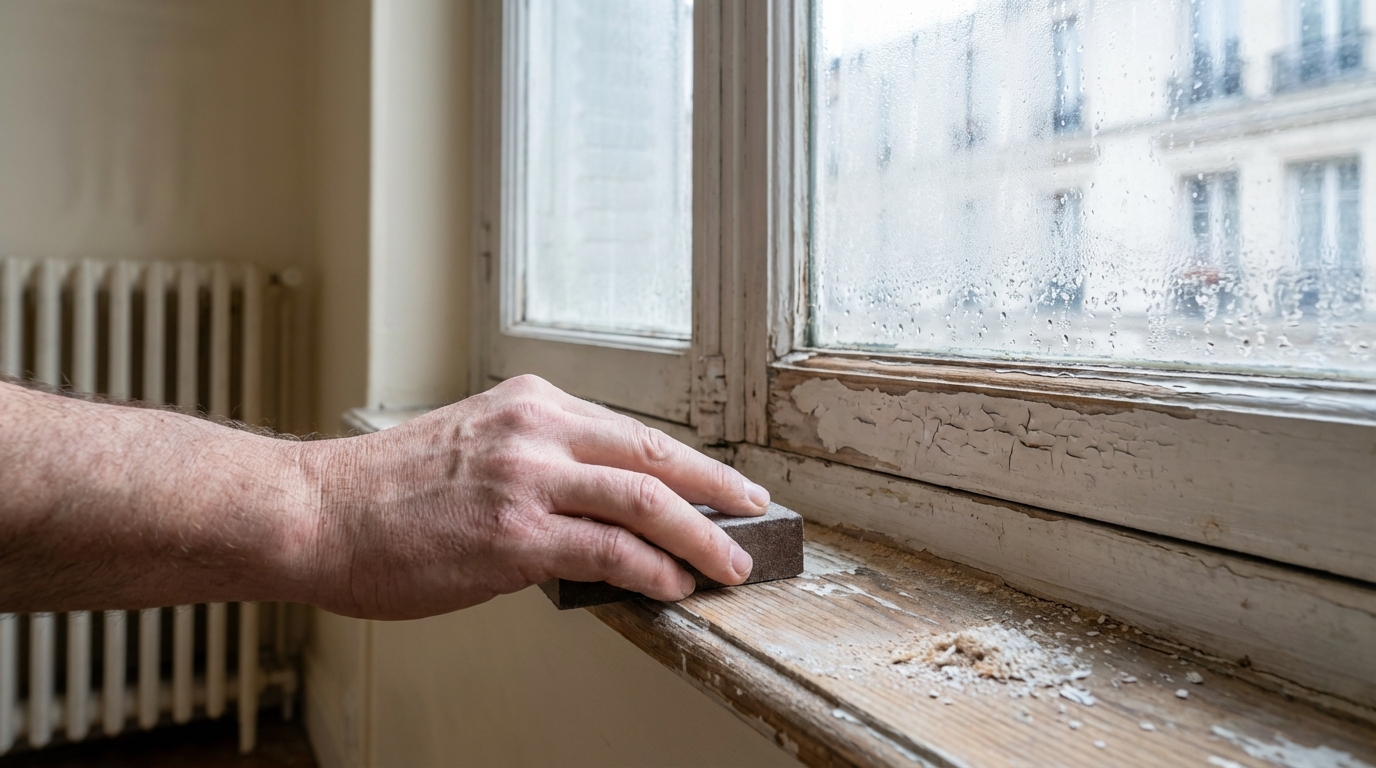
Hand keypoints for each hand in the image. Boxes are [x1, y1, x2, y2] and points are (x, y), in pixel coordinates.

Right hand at [300, 375, 770, 619]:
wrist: (316, 512)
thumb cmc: (386, 493)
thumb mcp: (475, 448)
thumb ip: (541, 467)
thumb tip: (601, 515)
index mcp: (530, 404)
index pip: (632, 431)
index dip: (688, 463)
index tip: (721, 484)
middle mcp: (536, 430)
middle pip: (655, 453)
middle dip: (716, 489)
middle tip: (754, 513)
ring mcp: (527, 479)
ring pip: (644, 501)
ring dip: (700, 537)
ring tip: (732, 564)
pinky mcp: (514, 534)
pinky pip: (608, 552)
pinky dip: (651, 570)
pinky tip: (672, 586)